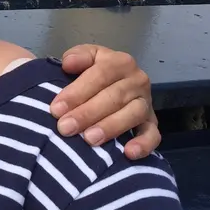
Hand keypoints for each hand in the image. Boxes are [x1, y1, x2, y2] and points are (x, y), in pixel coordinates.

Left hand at [48, 45, 158, 159]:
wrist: (113, 87)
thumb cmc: (92, 75)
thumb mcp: (85, 59)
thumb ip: (77, 57)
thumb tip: (68, 63)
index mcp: (119, 62)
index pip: (99, 75)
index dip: (77, 92)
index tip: (56, 109)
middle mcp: (137, 80)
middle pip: (114, 97)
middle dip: (87, 113)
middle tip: (65, 128)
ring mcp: (146, 103)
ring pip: (132, 115)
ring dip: (110, 128)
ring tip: (89, 140)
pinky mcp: (152, 123)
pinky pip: (153, 135)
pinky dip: (143, 144)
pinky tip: (128, 153)